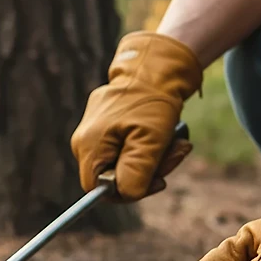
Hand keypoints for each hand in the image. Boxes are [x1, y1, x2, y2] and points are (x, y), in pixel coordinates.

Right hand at [70, 32, 201, 198]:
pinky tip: (163, 134)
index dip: (126, 192)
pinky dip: (147, 146)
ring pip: (122, 163)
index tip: (156, 181)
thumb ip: (136, 174)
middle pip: (112, 176)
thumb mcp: (150, 142)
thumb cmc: (153, 103)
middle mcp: (84, 140)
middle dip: (148, 172)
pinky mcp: (105, 124)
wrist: (157, 66)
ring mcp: (94, 131)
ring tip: (176, 142)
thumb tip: (126, 195)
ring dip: (153, 159)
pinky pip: (124, 148)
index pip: (97, 189)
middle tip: (176, 154)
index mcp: (89, 145)